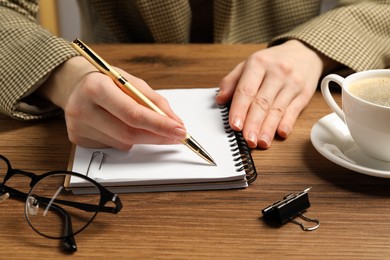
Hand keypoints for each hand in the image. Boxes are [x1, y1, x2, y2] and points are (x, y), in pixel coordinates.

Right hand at [38, 56, 186, 149]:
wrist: (74, 84)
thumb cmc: (105, 81)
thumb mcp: (130, 81)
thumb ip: (154, 101)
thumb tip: (174, 122)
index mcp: (96, 87)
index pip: (133, 114)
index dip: (160, 125)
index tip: (179, 130)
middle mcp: (83, 108)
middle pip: (129, 133)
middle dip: (157, 136)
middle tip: (175, 135)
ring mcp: (78, 126)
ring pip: (124, 143)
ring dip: (141, 137)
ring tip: (138, 121)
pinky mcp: (78, 138)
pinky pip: (113, 146)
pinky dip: (125, 139)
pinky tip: (118, 124)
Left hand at [216, 40, 336, 148]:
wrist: (304, 52)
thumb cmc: (272, 61)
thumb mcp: (249, 64)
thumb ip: (232, 81)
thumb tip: (220, 99)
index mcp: (258, 63)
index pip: (246, 90)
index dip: (239, 109)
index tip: (234, 125)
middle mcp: (277, 72)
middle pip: (262, 102)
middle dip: (253, 124)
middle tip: (248, 140)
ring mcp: (292, 83)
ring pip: (278, 109)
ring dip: (268, 128)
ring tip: (261, 142)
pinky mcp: (304, 93)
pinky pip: (294, 111)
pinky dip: (287, 123)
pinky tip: (281, 134)